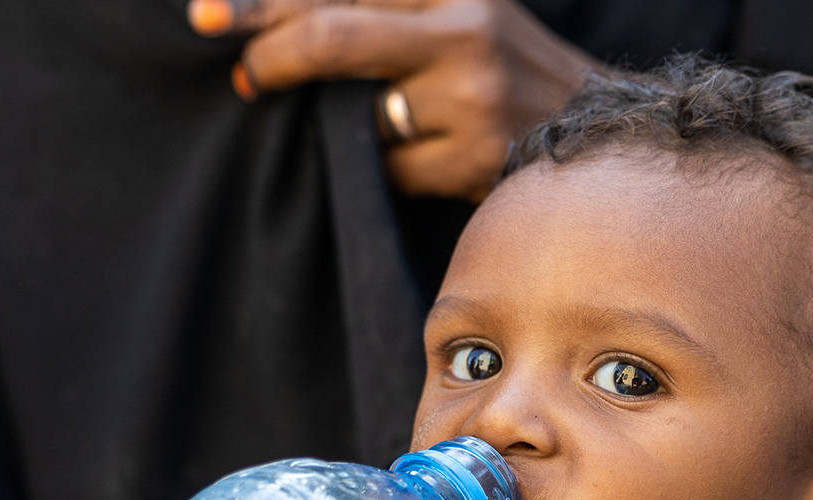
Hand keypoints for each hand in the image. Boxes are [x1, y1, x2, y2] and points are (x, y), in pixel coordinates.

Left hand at [194, 0, 600, 201]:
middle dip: (268, 51)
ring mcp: (471, 98)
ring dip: (338, 130)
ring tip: (342, 131)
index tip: (207, 17)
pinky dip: (383, 172)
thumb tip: (286, 20)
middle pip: (335, 33)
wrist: (605, 137)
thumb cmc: (513, 78)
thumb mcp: (465, 19)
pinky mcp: (474, 161)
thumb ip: (394, 12)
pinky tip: (410, 165)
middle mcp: (464, 32)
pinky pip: (391, 171)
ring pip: (360, 116)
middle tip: (236, 76)